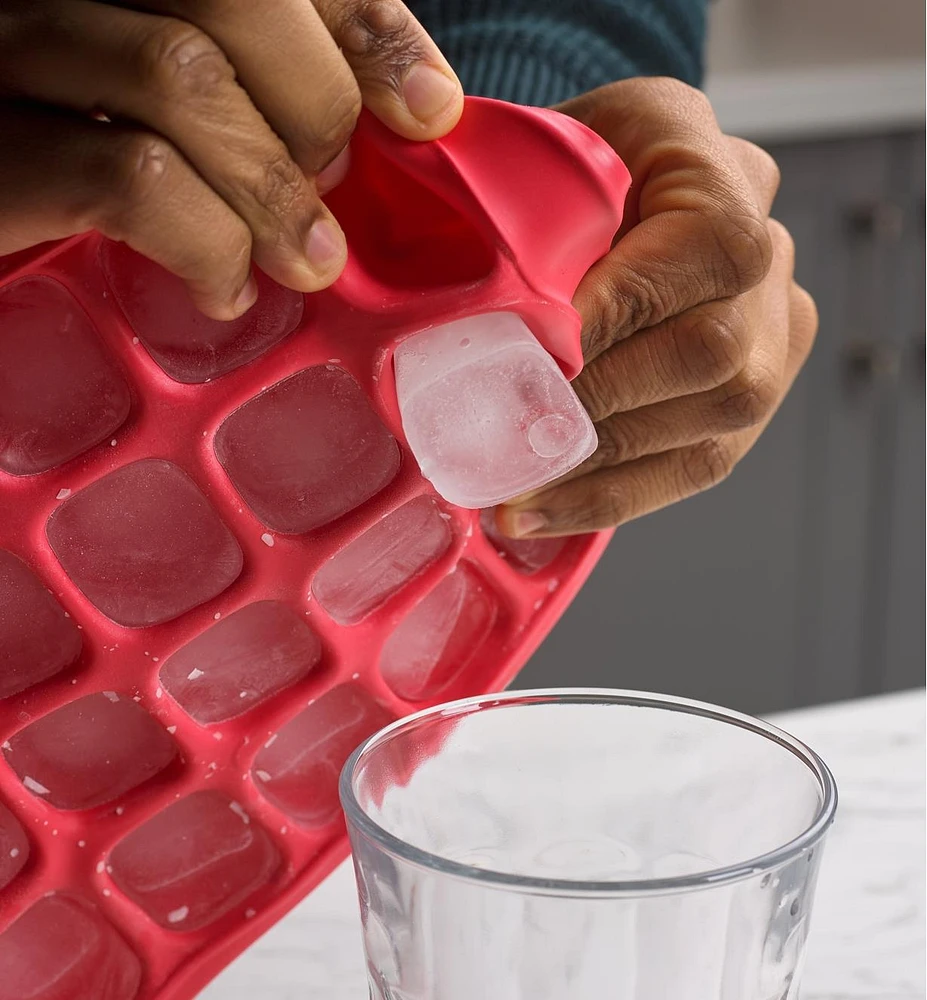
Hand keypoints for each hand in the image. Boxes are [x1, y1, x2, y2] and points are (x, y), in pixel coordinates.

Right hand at [0, 0, 461, 317]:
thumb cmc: (93, 174)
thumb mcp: (190, 116)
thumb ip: (277, 89)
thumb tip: (422, 103)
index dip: (362, 26)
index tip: (425, 110)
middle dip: (315, 105)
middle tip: (331, 187)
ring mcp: (11, 54)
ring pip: (178, 75)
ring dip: (272, 189)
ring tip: (304, 260)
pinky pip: (132, 178)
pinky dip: (208, 244)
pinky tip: (226, 286)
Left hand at [497, 77, 817, 537]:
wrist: (608, 199)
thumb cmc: (565, 173)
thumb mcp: (545, 152)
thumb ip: (540, 206)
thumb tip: (515, 325)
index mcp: (722, 174)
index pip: (702, 251)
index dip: (616, 314)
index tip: (530, 362)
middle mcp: (772, 256)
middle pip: (711, 352)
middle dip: (597, 406)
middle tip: (504, 441)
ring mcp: (774, 335)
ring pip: (710, 425)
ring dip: (596, 468)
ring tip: (508, 491)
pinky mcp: (751, 399)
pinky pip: (696, 465)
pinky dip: (609, 496)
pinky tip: (538, 511)